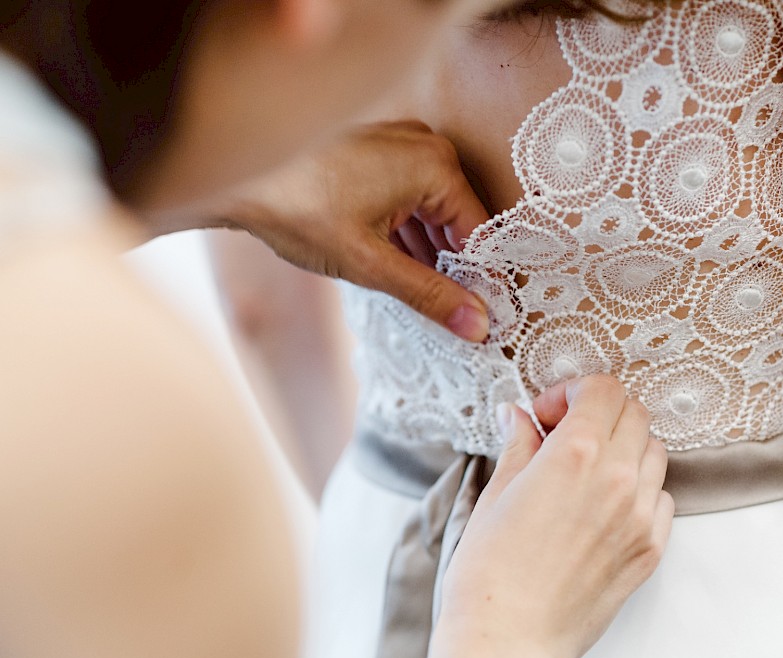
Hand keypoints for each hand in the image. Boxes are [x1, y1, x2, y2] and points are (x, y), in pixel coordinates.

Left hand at [213, 121, 490, 341]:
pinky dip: (406, 232)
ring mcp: (400, 144)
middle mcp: (426, 145)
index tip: (484, 318)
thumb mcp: (371, 264)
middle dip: (452, 266)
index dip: (481, 279)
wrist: (235, 176)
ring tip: (425, 298)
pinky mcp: (377, 151)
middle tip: (453, 317)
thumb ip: (430, 294)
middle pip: (457, 220)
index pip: (479, 232)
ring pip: (431, 211)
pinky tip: (398, 266)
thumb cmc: (299, 211)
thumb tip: (478, 324)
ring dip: (428, 252)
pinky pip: (408, 197)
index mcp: (436, 166)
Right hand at [430, 376, 673, 657]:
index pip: (603, 389)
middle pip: (634, 413)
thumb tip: (517, 418)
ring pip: (654, 452)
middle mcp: (617, 479)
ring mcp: (640, 516)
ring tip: (587, 469)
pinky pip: (663, 498)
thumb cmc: (490, 576)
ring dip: (624, 447)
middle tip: (566, 433)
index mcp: (576, 455)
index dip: (573, 391)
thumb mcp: (495, 495)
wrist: (508, 640)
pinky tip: (605, 504)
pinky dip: (640, 489)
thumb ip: (517, 446)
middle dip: (600, 413)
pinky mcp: (649, 550)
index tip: (550, 412)